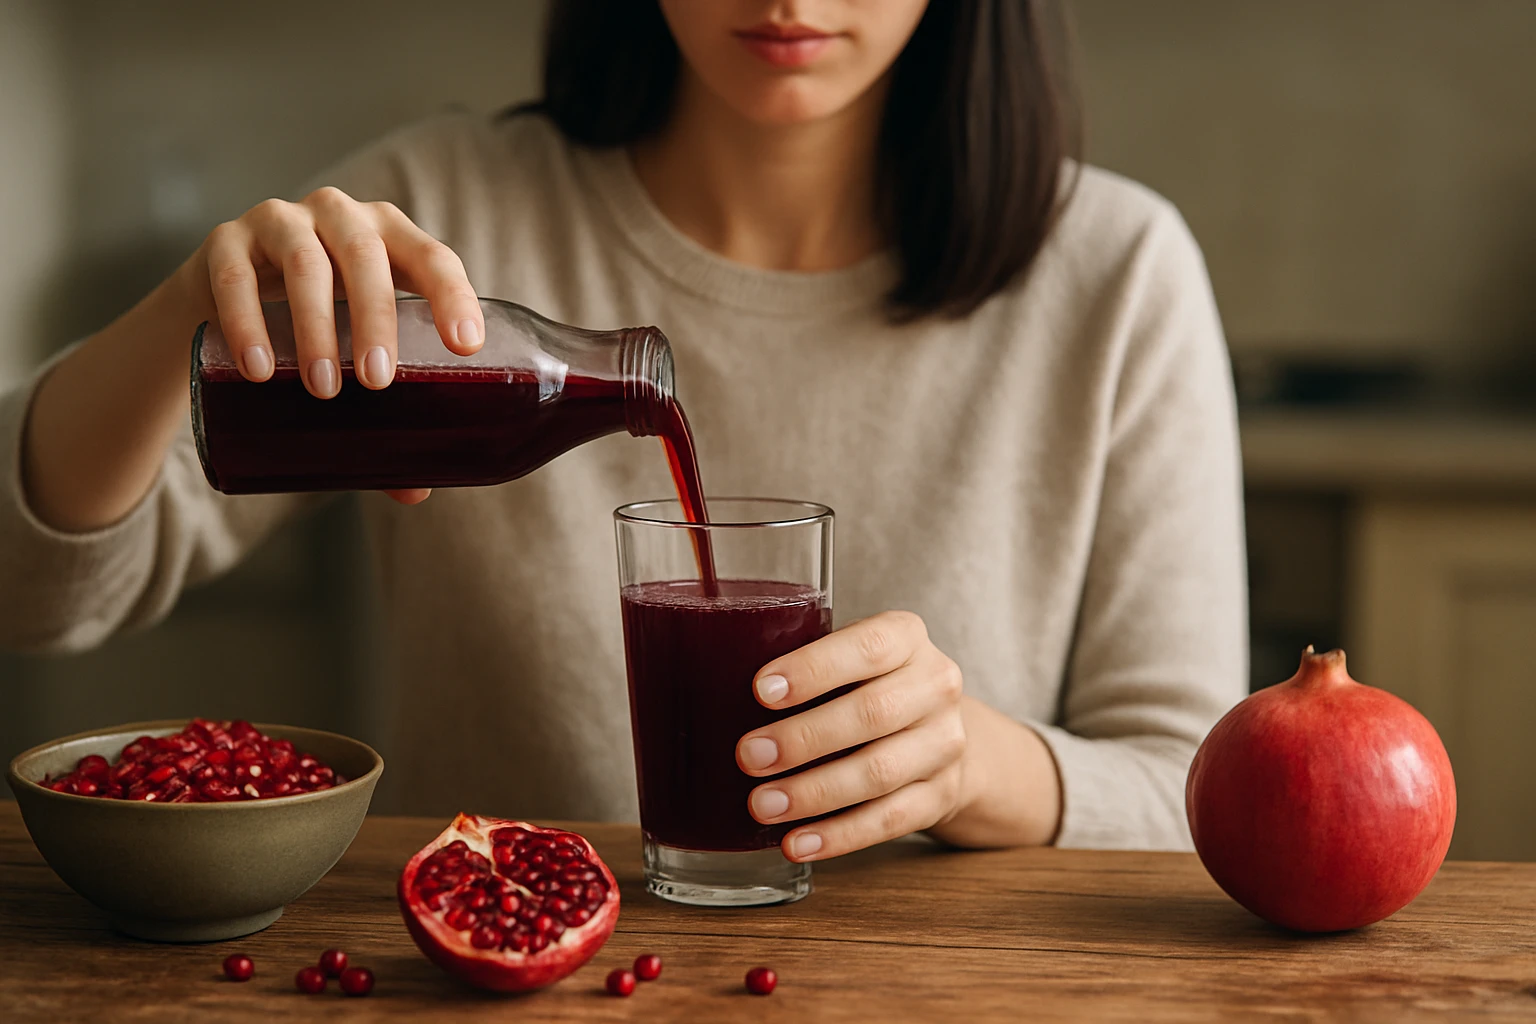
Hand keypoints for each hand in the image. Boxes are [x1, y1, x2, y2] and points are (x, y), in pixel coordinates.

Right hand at [192, 187, 485, 502]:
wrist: (223, 295)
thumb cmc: (318, 323)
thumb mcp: (354, 351)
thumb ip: (385, 413)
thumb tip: (416, 491)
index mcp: (391, 238)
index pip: (433, 257)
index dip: (452, 297)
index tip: (465, 346)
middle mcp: (340, 217)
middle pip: (367, 256)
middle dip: (375, 318)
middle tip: (376, 383)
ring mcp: (281, 221)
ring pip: (305, 264)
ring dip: (316, 327)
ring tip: (323, 388)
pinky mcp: (225, 241)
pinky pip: (236, 276)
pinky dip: (248, 322)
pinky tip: (259, 368)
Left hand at [736, 610, 968, 861]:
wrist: (939, 732)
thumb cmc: (868, 686)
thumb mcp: (847, 659)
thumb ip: (801, 667)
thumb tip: (705, 692)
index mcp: (905, 637)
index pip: (866, 647)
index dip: (813, 670)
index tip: (761, 691)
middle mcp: (935, 685)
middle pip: (873, 713)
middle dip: (804, 739)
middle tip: (749, 757)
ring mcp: (944, 743)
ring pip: (880, 772)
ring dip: (815, 793)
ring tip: (763, 806)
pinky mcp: (941, 794)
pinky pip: (891, 820)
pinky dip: (839, 836)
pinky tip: (798, 843)